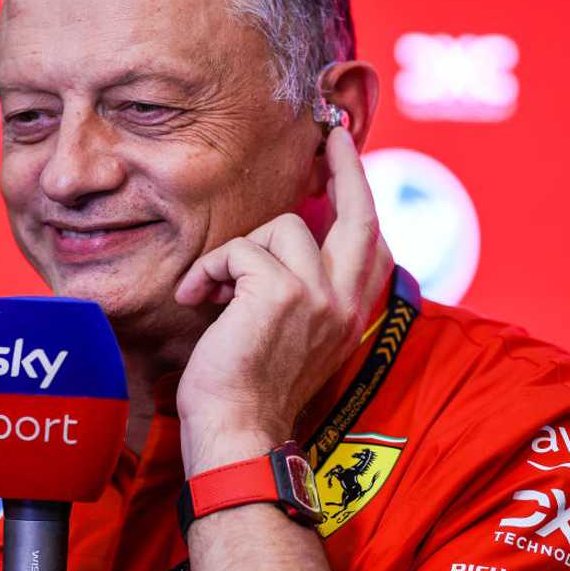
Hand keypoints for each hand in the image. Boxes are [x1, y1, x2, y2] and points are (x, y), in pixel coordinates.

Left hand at [174, 127, 391, 475]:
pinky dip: (209, 270)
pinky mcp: (282, 291)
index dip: (362, 199)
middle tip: (331, 138)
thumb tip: (284, 249)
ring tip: (213, 291)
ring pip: (281, 227)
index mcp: (349, 314)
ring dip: (237, 254)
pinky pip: (240, 249)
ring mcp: (320, 294)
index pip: (372, 244)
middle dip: (348, 168)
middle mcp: (345, 301)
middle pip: (361, 214)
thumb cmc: (251, 391)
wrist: (237, 432)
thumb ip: (304, 295)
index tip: (346, 161)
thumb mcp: (294, 338)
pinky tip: (197, 300)